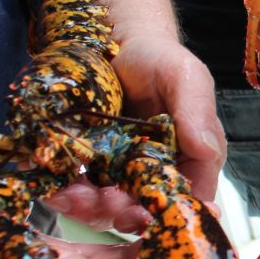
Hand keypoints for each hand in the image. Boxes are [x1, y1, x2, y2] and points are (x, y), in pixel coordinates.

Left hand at [48, 40, 227, 232]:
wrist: (114, 43)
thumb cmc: (158, 59)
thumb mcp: (184, 76)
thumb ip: (196, 110)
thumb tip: (205, 148)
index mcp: (193, 157)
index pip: (191, 196)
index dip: (171, 213)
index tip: (147, 215)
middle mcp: (160, 172)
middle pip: (146, 209)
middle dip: (121, 213)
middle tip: (98, 202)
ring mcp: (124, 173)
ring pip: (111, 207)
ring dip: (90, 209)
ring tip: (68, 196)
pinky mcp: (93, 167)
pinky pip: (81, 191)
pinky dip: (67, 195)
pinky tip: (53, 188)